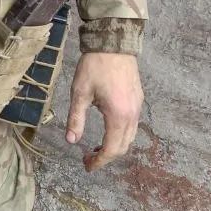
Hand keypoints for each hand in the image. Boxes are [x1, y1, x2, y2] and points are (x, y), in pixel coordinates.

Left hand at [65, 53, 142, 172]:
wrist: (113, 44)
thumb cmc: (94, 67)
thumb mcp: (80, 93)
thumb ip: (76, 118)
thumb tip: (71, 140)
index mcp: (117, 115)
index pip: (111, 149)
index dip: (99, 161)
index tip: (86, 166)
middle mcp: (132, 115)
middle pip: (123, 147)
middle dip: (106, 157)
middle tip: (88, 158)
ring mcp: (138, 107)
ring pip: (130, 137)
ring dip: (115, 147)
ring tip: (96, 147)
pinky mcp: (138, 100)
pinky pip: (133, 126)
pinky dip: (121, 135)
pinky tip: (108, 130)